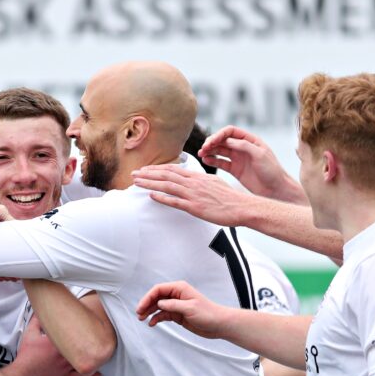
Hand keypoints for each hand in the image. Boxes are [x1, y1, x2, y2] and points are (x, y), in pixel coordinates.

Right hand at [15, 317, 97, 375]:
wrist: (24, 373)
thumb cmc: (27, 354)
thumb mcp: (30, 334)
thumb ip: (37, 321)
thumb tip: (41, 311)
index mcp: (58, 343)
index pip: (74, 333)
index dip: (83, 327)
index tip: (90, 322)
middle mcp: (66, 355)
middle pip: (84, 347)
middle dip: (93, 342)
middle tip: (102, 336)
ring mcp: (67, 367)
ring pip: (85, 361)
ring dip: (94, 358)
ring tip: (103, 353)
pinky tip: (99, 374)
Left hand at [131, 166, 250, 226]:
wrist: (241, 207)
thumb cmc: (229, 198)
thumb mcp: (214, 183)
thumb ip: (200, 181)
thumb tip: (191, 180)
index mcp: (197, 177)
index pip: (173, 169)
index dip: (156, 169)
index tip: (145, 170)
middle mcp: (193, 183)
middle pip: (166, 175)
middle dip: (148, 174)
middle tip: (133, 174)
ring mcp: (193, 195)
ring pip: (167, 185)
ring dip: (150, 183)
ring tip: (136, 182)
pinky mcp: (195, 207)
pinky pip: (175, 201)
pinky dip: (162, 197)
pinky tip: (151, 195)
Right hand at [135, 280, 229, 338]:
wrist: (219, 324)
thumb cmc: (208, 313)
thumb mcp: (189, 308)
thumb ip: (173, 305)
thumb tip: (159, 303)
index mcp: (179, 289)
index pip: (159, 290)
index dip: (148, 297)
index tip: (141, 307)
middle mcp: (176, 295)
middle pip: (156, 297)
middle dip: (146, 305)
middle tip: (139, 314)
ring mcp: (176, 305)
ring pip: (158, 306)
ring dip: (149, 312)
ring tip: (142, 319)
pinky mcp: (177, 314)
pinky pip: (163, 315)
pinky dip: (157, 318)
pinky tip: (152, 323)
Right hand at [199, 125, 305, 202]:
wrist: (275, 190)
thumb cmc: (272, 171)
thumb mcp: (260, 155)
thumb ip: (244, 146)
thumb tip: (227, 140)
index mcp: (251, 140)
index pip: (231, 132)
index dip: (220, 134)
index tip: (211, 141)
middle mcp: (243, 148)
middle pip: (223, 140)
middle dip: (212, 142)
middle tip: (204, 148)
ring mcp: (238, 159)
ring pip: (220, 151)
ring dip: (210, 151)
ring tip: (201, 154)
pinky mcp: (235, 170)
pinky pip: (221, 163)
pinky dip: (213, 161)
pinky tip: (206, 161)